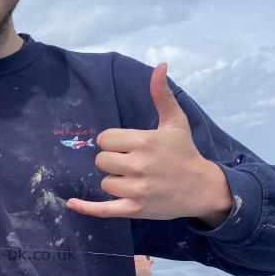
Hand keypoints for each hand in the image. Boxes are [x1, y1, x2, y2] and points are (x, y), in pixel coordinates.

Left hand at [67, 63, 231, 226]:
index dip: (113, 142)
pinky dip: (86, 207)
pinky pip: (103, 209)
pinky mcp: (135, 208)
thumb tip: (160, 66)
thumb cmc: (184, 152)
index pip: (105, 139)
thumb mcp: (175, 122)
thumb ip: (161, 95)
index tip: (127, 146)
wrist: (202, 188)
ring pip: (104, 182)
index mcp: (144, 141)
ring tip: (134, 180)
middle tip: (130, 163)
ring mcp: (136, 189)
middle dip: (112, 161)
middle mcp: (139, 165)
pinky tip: (72, 203)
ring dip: (114, 181)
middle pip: (101, 160)